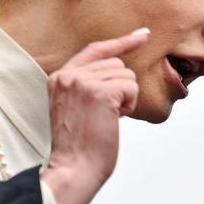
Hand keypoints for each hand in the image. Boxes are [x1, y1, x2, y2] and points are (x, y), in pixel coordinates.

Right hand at [41, 27, 149, 203]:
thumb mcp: (76, 106)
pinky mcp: (100, 92)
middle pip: (116, 64)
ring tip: (106, 119)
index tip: (142, 35)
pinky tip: (115, 119)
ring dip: (126, 98)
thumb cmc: (79, 146)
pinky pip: (131, 87)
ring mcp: (83, 82)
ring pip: (126, 76)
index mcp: (60, 77)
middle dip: (121, 89)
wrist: (74, 168)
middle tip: (105, 114)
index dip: (121, 42)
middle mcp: (69, 75)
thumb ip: (89, 84)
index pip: (95, 50)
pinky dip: (130, 104)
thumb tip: (121, 70)